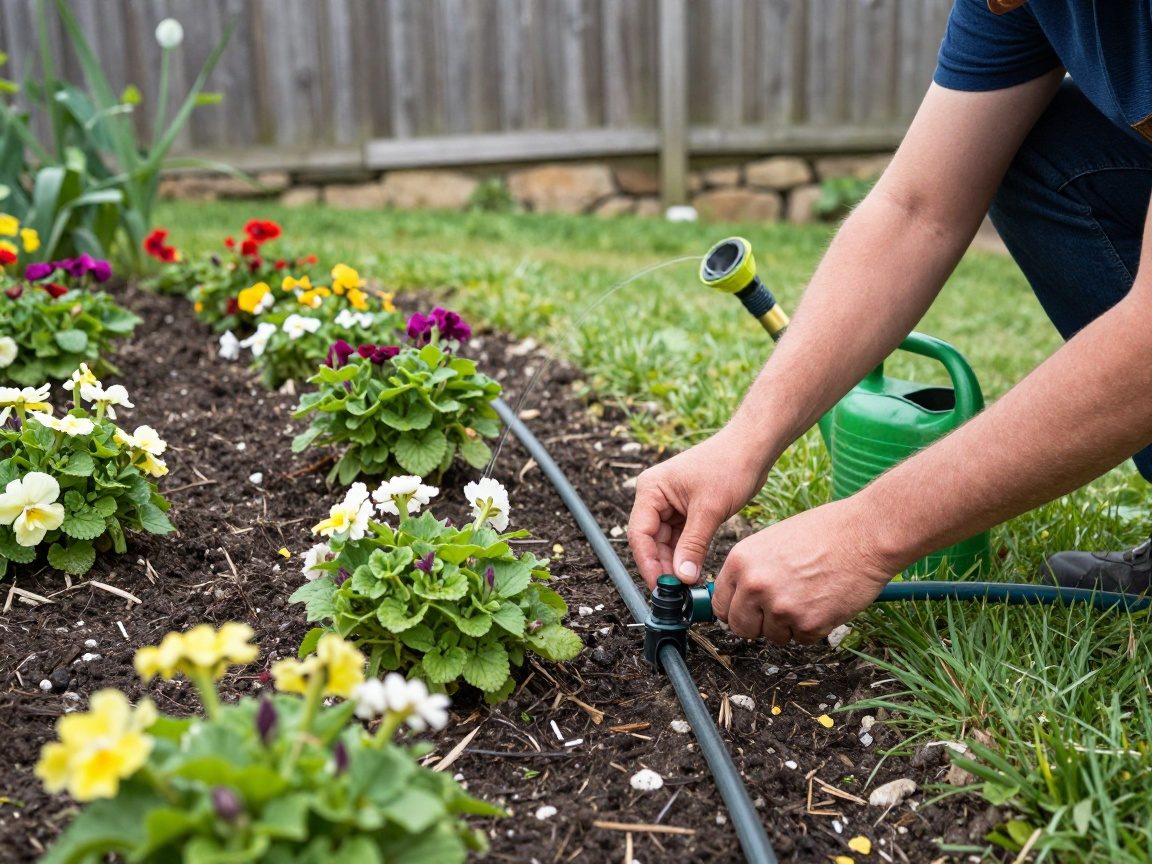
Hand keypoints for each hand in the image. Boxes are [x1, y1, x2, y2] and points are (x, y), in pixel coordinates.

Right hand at [628, 428, 769, 589]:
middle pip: (650, 541)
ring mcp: (670, 504)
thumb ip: (693, 545)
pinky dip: (687, 555)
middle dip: (663, 566)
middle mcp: (655, 497)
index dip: (648, 563)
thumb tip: (682, 577)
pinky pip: (680, 538)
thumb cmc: (729, 466)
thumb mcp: (709, 510)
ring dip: (676, 563)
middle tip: (677, 592)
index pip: (640, 534)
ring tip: (688, 585)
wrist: (752, 448)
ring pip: (665, 543)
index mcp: (651, 490)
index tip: (661, 586)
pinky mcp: (686, 511)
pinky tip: (695, 571)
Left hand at [711, 497, 895, 643]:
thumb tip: (738, 596)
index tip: (747, 610)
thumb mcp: (771, 542)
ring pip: (773, 636)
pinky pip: (802, 639)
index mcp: (740, 561)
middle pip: (741, 627)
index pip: (721, 604)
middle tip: (780, 609)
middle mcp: (754, 586)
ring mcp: (780, 608)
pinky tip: (825, 601)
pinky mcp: (808, 625)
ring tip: (810, 594)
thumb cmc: (824, 532)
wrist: (864, 535)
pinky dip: (814, 627)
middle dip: (758, 624)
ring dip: (789, 624)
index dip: (736, 610)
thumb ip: (751, 570)